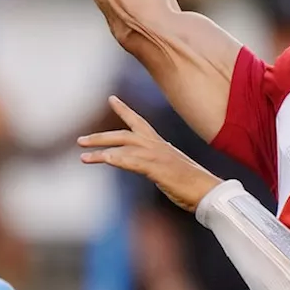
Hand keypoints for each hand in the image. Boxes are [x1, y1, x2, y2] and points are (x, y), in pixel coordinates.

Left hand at [78, 96, 221, 213]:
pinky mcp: (157, 169)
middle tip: (80, 141)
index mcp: (160, 144)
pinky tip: (103, 159)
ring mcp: (156, 156)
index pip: (138, 121)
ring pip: (123, 146)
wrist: (209, 191)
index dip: (124, 110)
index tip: (111, 98)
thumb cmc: (192, 184)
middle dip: (100, 137)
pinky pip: (132, 161)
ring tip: (82, 157)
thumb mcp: (170, 170)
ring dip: (100, 150)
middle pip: (123, 134)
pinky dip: (116, 159)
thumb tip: (148, 166)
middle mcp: (156, 145)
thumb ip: (156, 164)